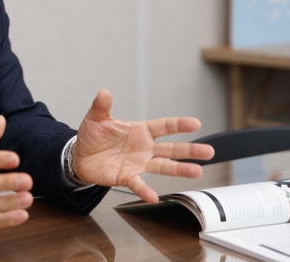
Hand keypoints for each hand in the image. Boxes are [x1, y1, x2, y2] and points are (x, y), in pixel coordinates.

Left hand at [72, 90, 214, 202]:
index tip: (195, 123)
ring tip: (197, 171)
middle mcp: (144, 148)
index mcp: (139, 131)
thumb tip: (103, 92)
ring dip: (180, 170)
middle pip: (171, 148)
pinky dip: (146, 190)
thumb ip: (101, 106)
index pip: (163, 126)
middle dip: (190, 150)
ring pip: (164, 167)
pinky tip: (154, 197)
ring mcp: (138, 163)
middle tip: (209, 151)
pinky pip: (139, 184)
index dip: (178, 124)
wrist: (80, 156)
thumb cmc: (93, 135)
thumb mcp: (96, 118)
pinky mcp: (127, 177)